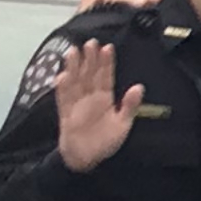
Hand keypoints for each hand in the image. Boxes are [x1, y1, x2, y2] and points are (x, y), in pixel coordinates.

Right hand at [48, 39, 143, 171]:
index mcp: (105, 98)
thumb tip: (139, 87)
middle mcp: (90, 97)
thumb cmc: (106, 142)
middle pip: (89, 74)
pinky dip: (62, 88)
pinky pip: (63, 99)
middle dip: (90, 58)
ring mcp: (76, 104)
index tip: (107, 47)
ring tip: (73, 52)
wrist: (86, 159)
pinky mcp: (65, 113)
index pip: (106, 76)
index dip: (106, 62)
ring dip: (74, 67)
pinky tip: (62, 76)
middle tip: (90, 42)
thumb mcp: (123, 124)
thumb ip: (130, 106)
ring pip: (75, 82)